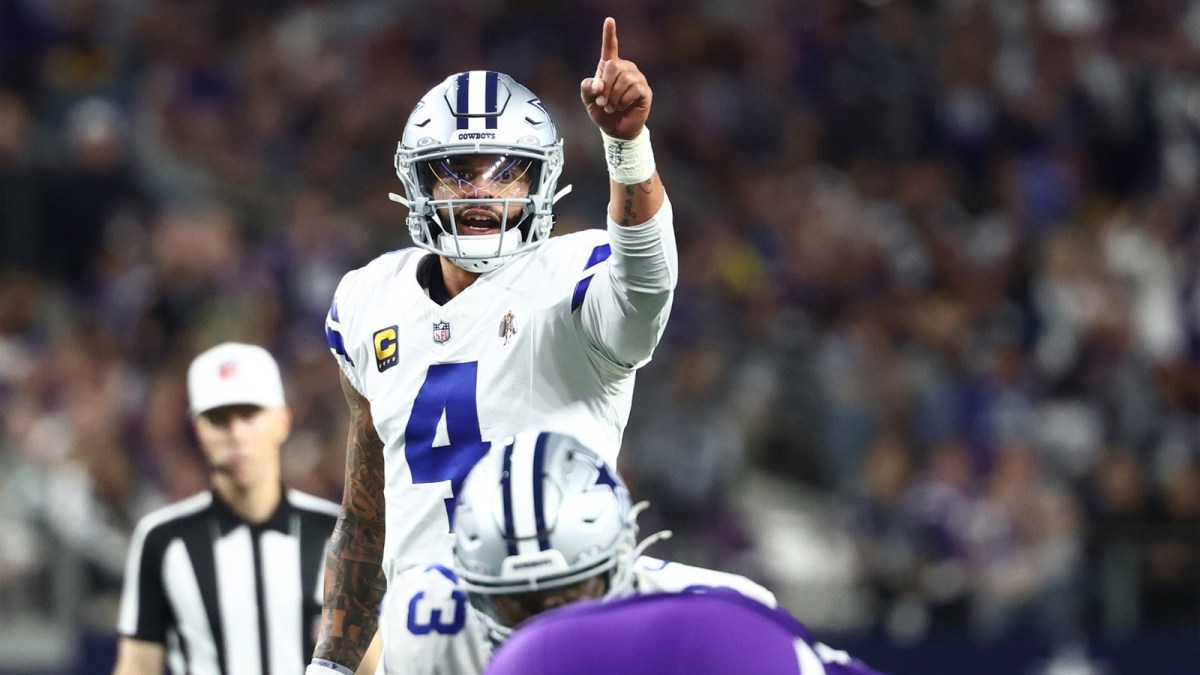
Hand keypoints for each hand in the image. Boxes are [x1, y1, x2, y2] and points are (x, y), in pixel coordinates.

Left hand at [580, 17, 651, 139]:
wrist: (616, 130)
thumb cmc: (602, 112)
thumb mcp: (588, 100)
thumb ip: (587, 88)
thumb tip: (599, 84)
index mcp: (610, 67)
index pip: (610, 47)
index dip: (609, 34)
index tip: (609, 20)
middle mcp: (625, 69)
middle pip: (613, 66)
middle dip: (604, 86)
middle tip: (602, 102)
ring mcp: (637, 78)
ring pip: (623, 79)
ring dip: (613, 97)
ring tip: (611, 107)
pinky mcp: (644, 90)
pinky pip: (633, 90)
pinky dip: (622, 101)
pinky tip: (622, 107)